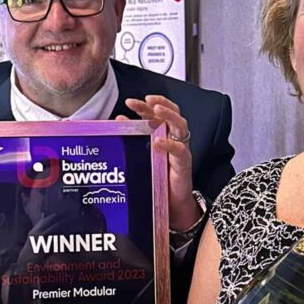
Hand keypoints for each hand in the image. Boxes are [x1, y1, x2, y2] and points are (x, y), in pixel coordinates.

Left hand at [117, 95, 199, 230]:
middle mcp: (174, 137)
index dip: (145, 105)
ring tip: (157, 110)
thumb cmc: (157, 178)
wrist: (171, 203)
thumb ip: (133, 136)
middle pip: (172, 113)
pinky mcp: (184, 163)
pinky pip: (179, 150)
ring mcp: (181, 149)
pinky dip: (168, 144)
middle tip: (146, 100)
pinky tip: (158, 142)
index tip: (130, 101)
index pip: (157, 113)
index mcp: (163, 133)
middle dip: (159, 103)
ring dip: (169, 115)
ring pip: (180, 125)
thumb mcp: (141, 155)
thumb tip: (119, 119)